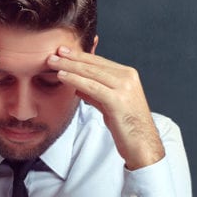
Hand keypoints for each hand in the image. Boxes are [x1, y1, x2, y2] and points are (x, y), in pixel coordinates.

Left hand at [49, 45, 164, 169]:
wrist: (143, 145)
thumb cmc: (128, 127)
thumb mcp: (110, 104)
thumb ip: (96, 92)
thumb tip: (77, 85)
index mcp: (128, 75)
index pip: (99, 62)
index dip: (80, 56)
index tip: (64, 51)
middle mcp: (128, 78)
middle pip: (94, 64)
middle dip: (72, 58)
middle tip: (54, 53)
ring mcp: (124, 88)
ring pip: (91, 73)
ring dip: (69, 66)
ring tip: (53, 63)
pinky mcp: (117, 100)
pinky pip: (91, 87)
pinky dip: (75, 80)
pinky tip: (63, 76)